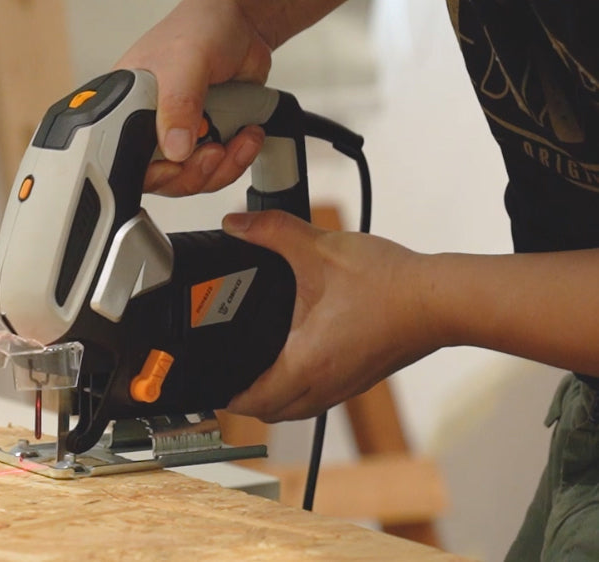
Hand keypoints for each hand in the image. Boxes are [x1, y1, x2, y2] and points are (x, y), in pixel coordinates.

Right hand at [114, 0, 269, 195]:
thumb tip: (175, 147)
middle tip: (214, 148)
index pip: (124, 159)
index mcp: (127, 107)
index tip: (178, 163)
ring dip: (221, 167)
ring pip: (192, 180)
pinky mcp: (204, 143)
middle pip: (162, 179)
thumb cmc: (202, 28)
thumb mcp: (186, 60)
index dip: (153, 172)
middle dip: (194, 172)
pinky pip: (216, 172)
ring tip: (239, 137)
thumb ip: (179, 102)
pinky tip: (246, 137)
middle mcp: (149, 127)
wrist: (243, 27)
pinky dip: (235, 161)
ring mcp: (179, 138)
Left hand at [223, 211, 444, 421]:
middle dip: (250, 404)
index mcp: (307, 362)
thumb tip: (236, 224)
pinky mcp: (364, 377)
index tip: (215, 388)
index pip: (257, 400)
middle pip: (277, 414)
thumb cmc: (388, 283)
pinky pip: (323, 397)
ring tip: (260, 375)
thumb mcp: (320, 249)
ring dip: (277, 400)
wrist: (442, 299)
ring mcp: (348, 385)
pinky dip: (303, 391)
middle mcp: (327, 383)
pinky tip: (301, 363)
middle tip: (232, 380)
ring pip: (301, 409)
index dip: (230, 398)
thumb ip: (273, 232)